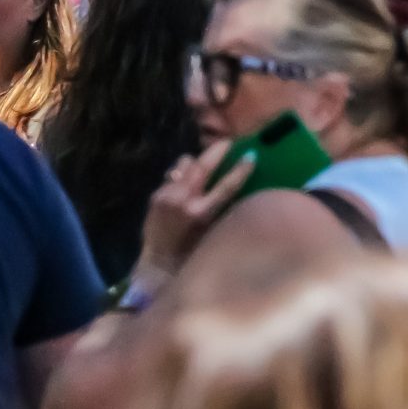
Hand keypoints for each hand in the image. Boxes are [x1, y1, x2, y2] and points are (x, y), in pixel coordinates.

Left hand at [137, 139, 250, 281]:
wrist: (159, 266)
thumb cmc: (193, 255)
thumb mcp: (213, 234)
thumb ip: (221, 209)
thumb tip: (233, 188)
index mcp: (201, 214)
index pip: (227, 185)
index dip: (241, 169)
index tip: (251, 156)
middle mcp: (183, 200)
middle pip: (202, 166)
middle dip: (216, 151)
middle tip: (227, 142)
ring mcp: (166, 196)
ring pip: (183, 165)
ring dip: (194, 162)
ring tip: (201, 163)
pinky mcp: (156, 196)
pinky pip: (172, 176)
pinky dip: (181, 175)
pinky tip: (185, 182)